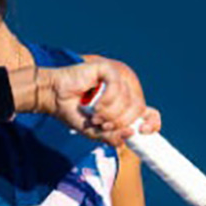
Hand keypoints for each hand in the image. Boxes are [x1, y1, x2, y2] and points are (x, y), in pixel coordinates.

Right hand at [39, 57, 155, 145]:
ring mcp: (118, 78)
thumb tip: (131, 132)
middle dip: (120, 122)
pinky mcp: (107, 69)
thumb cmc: (73, 112)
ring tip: (95, 115)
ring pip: (127, 99)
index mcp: (125, 106)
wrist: (53, 98)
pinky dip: (107, 99)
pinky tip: (95, 105)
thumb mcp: (95, 133)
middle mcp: (125, 91)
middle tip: (103, 125)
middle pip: (138, 109)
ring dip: (110, 113)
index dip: (152, 122)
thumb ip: (113, 137)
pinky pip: (117, 86)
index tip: (144, 131)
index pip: (150, 113)